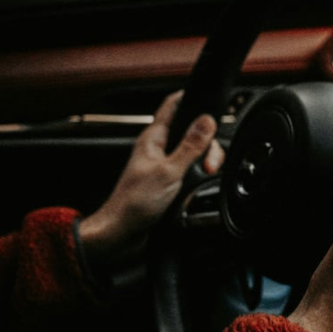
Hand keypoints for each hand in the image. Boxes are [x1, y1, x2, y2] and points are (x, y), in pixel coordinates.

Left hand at [78, 91, 224, 271]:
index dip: (191, 98)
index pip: (173, 105)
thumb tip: (207, 120)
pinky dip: (199, 176)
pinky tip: (200, 184)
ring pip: (194, 152)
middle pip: (192, 132)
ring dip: (204, 161)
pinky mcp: (169, 182)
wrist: (122, 233)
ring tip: (206, 174)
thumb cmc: (133, 203)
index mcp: (153, 138)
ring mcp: (164, 165)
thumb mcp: (168, 171)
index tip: (210, 99)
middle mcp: (159, 148)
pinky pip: (190, 171)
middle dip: (207, 144)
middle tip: (209, 163)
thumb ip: (190, 145)